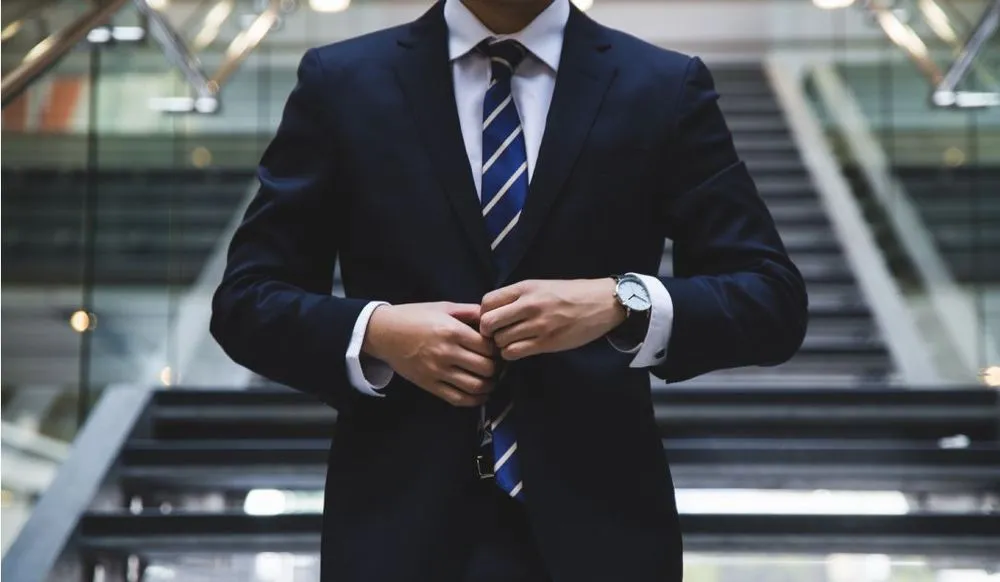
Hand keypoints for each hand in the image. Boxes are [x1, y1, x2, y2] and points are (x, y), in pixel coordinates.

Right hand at [362, 302, 496, 406]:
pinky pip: (457, 398)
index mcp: (452, 331)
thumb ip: (469, 312)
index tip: (498, 348)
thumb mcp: (443, 307)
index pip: (488, 347)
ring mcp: (437, 371)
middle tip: (497, 364)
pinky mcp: (429, 385)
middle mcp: (446, 353)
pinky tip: (480, 394)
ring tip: (491, 379)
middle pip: (486, 368)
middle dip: (496, 368)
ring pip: (475, 386)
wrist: (383, 333)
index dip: (498, 349)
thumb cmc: (415, 316)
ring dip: (489, 385)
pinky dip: (474, 400)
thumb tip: (493, 318)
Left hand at [479, 279, 625, 360]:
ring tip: (512, 341)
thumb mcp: (541, 286)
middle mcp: (529, 305)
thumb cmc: (570, 294)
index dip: (484, 313)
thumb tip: (489, 311)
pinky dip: (511, 354)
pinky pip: (514, 352)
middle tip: (497, 334)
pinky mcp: (546, 342)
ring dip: (501, 344)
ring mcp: (538, 325)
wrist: (602, 303)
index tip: (493, 319)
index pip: (487, 302)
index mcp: (525, 288)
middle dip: (488, 332)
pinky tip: (519, 349)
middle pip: (488, 323)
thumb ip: (517, 297)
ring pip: (500, 341)